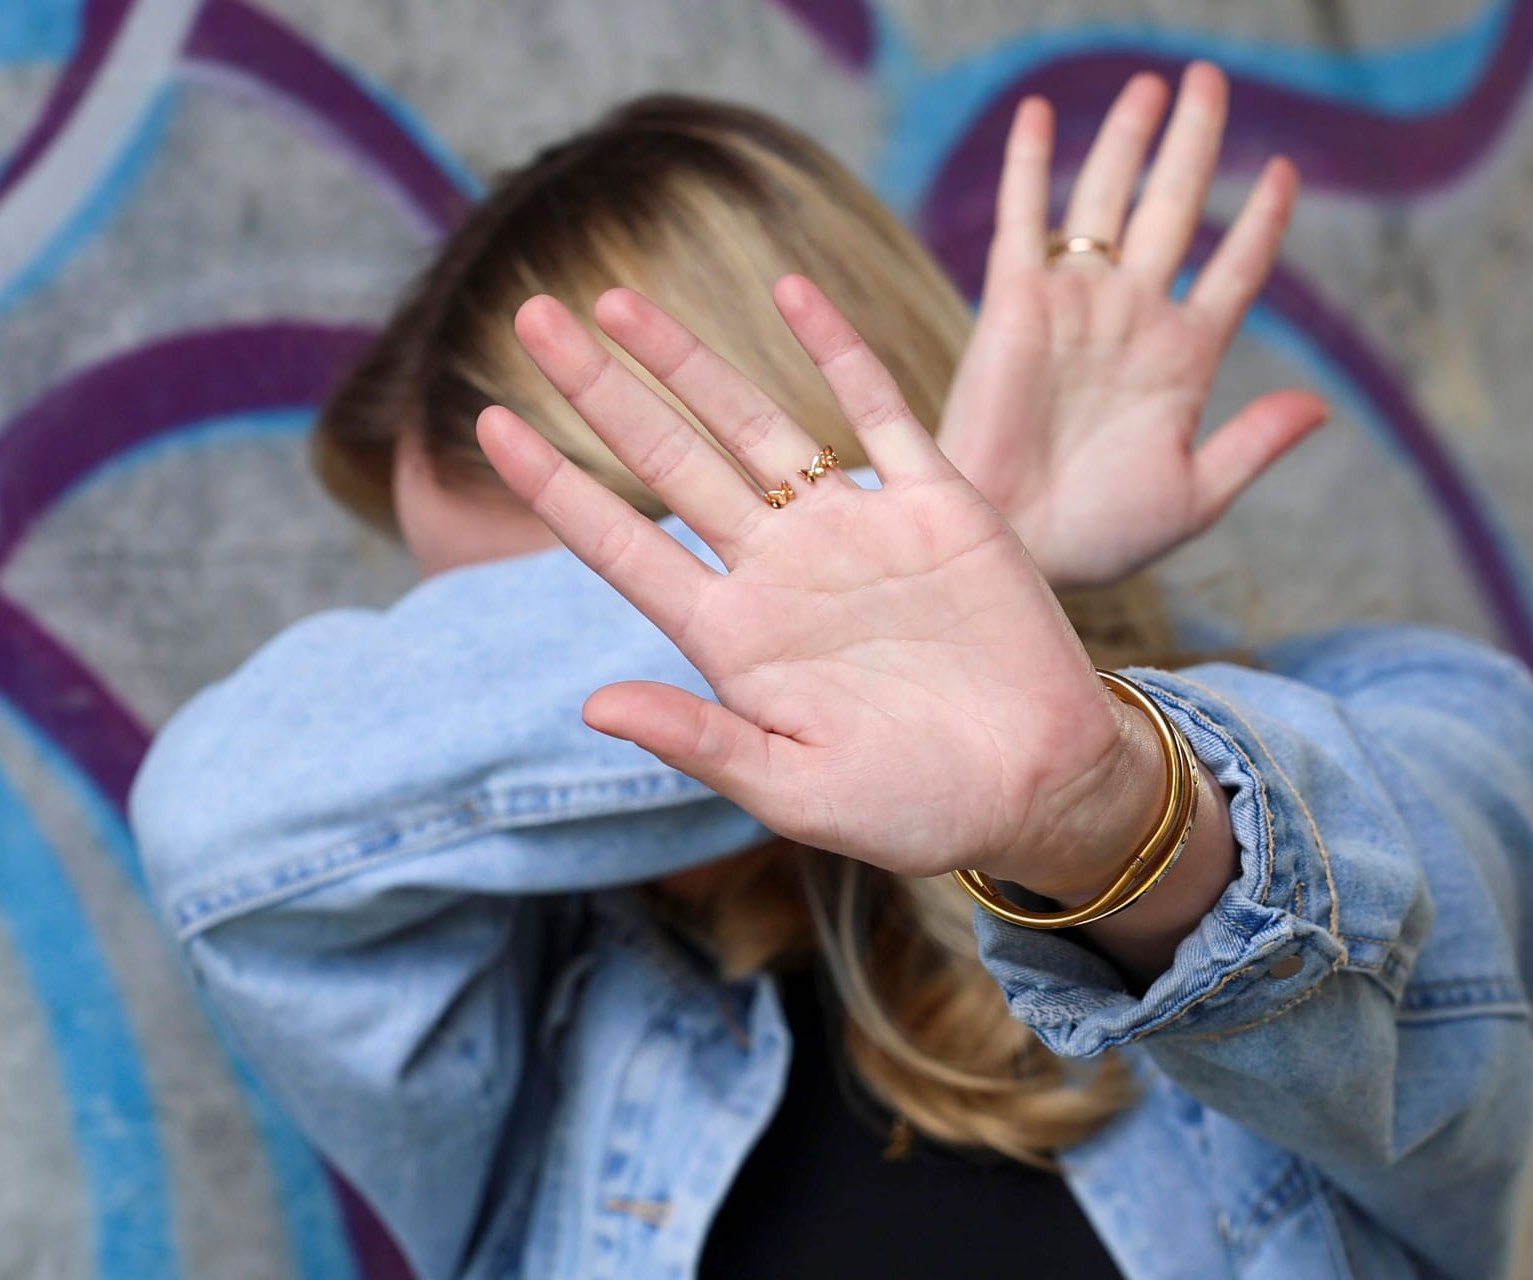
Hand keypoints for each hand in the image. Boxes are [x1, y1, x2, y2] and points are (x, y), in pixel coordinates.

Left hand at [474, 279, 1167, 895]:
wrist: (1043, 789)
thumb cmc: (916, 807)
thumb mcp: (799, 792)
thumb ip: (702, 742)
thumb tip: (592, 703)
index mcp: (735, 639)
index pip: (623, 547)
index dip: (556, 485)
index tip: (490, 423)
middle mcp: (781, 570)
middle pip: (670, 461)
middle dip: (601, 390)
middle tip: (530, 316)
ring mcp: (856, 529)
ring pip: (756, 423)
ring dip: (689, 360)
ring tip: (619, 298)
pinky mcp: (937, 506)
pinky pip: (880, 410)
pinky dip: (837, 350)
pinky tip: (789, 292)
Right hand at [939, 62, 1328, 589]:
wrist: (1016, 548)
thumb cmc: (1100, 535)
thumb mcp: (1195, 495)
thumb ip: (1254, 444)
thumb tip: (1323, 403)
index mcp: (1184, 358)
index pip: (1235, 269)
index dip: (1262, 221)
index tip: (1283, 170)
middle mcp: (1132, 317)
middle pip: (1173, 209)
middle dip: (1194, 144)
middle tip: (1211, 79)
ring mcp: (1075, 305)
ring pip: (1107, 201)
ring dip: (1129, 140)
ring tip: (1154, 83)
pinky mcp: (1014, 305)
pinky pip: (1025, 221)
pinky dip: (1031, 166)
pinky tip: (1043, 112)